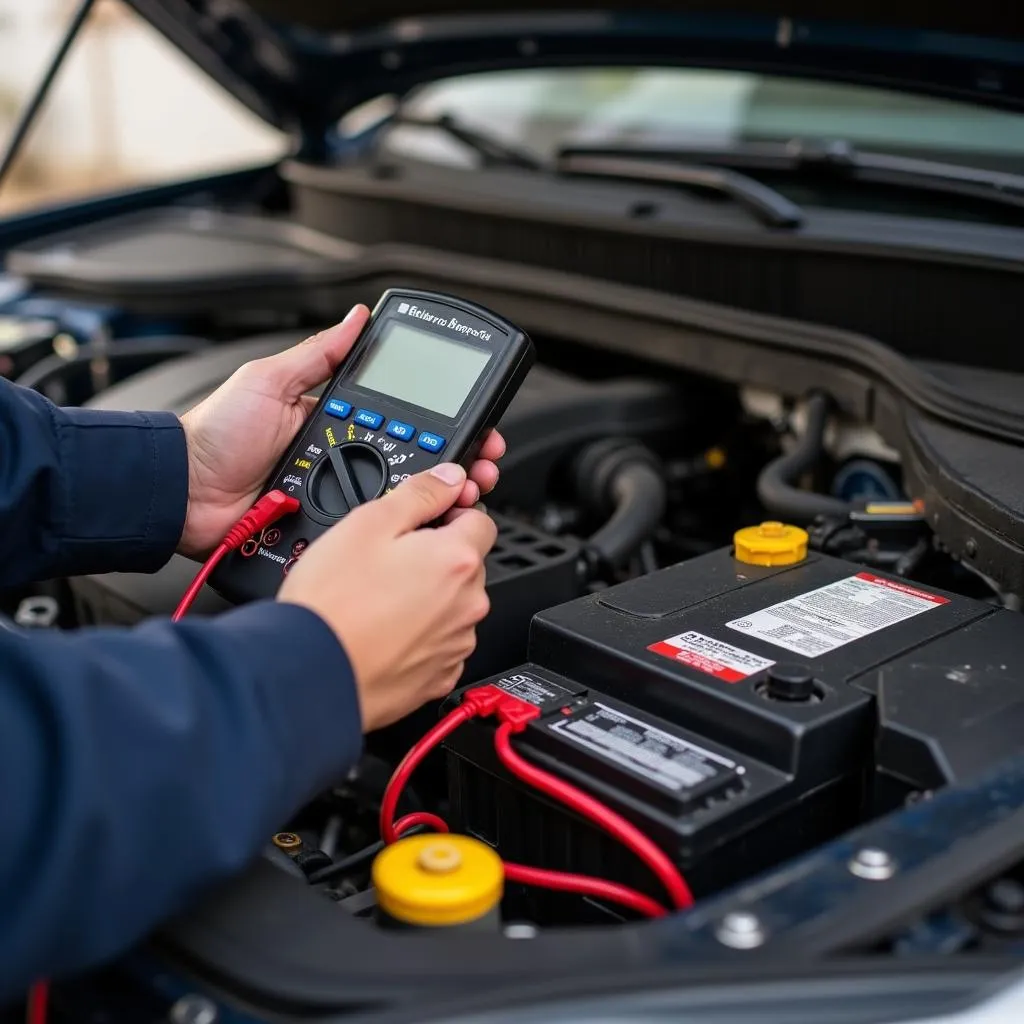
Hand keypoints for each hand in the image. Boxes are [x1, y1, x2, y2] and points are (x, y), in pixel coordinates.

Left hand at [177, 305, 505, 557]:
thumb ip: (318, 353)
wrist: (181, 491)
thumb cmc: (216, 434)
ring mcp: (335, 493)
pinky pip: (366, 526)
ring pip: (397, 496)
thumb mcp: (269, 380)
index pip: (402, 419)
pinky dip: (397, 525)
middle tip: (482, 459)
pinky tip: (426, 517)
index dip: (441, 421)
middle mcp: (341, 456)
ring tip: (465, 488)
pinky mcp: (324, 527)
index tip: (474, 422)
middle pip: (412, 461)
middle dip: (454, 461)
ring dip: (436, 494)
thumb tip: (357, 318)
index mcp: (334, 418)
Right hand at [279, 464, 495, 731]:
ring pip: (453, 605)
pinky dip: (420, 635)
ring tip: (378, 599)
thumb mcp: (367, 523)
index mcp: (457, 559)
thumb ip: (419, 493)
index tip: (425, 520)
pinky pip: (440, 643)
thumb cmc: (333, 603)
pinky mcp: (440, 675)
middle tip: (387, 562)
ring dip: (428, 597)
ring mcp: (456, 643)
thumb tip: (449, 478)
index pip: (481, 520)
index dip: (451, 514)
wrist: (310, 672)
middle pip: (467, 564)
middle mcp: (468, 603)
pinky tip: (383, 630)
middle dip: (436, 557)